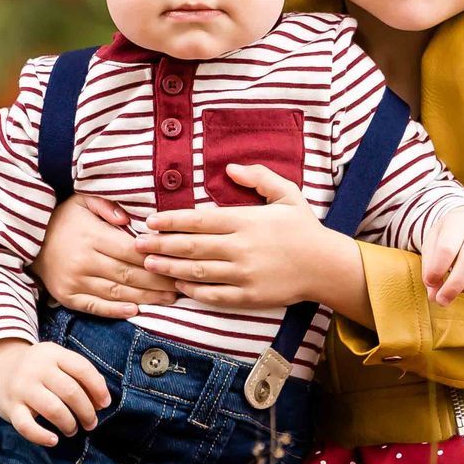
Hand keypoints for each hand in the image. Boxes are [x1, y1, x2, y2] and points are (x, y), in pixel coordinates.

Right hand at [0, 340, 110, 447]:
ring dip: (69, 424)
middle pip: (70, 391)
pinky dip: (42, 437)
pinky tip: (53, 440)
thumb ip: (79, 375)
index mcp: (52, 353)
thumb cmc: (38, 369)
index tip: (104, 404)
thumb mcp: (56, 361)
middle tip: (91, 423)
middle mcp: (36, 368)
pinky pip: (27, 426)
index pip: (82, 368)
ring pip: (53, 409)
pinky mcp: (10, 407)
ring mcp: (22, 387)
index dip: (98, 388)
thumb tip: (101, 401)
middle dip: (86, 412)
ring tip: (73, 430)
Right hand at [31, 194, 178, 317]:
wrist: (26, 239)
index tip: (177, 262)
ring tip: (169, 299)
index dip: (156, 258)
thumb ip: (107, 205)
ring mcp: (75, 281)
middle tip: (181, 285)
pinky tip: (136, 311)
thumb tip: (128, 220)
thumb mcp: (82, 200)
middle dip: (158, 282)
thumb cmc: (62, 217)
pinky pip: (96, 307)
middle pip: (129, 275)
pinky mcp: (67, 296)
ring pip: (117, 293)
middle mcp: (84, 261)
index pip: (132, 251)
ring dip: (146, 298)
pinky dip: (117, 311)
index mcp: (91, 236)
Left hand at [135, 163, 343, 308]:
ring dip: (170, 267)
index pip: (199, 220)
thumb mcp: (286, 194)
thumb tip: (229, 168)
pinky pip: (215, 295)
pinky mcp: (249, 296)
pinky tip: (178, 285)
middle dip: (161, 244)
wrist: (326, 266)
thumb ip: (258, 177)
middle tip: (137, 244)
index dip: (171, 220)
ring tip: (149, 264)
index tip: (150, 220)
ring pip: (198, 272)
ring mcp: (244, 274)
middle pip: (192, 246)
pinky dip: (194, 291)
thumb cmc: (303, 228)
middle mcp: (241, 248)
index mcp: (246, 221)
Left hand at [421, 207, 463, 307]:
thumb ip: (430, 267)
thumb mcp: (433, 243)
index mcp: (459, 224)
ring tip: (459, 288)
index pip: (447, 248)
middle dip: (452, 287)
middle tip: (441, 300)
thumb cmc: (449, 237)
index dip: (436, 270)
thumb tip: (434, 295)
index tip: (429, 282)